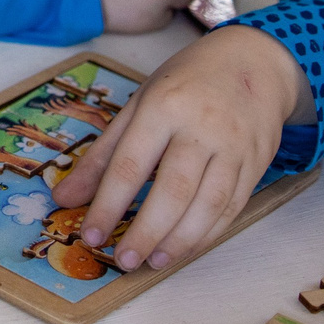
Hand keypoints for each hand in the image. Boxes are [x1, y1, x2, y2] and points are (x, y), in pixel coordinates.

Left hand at [51, 25, 305, 271]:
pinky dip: (208, 233)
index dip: (108, 205)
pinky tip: (186, 248)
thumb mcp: (139, 104)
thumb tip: (65, 198)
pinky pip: (234, 206)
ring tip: (154, 262)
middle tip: (124, 262)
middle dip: (146, 232)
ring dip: (180, 241)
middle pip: (173, 190)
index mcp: (163, 106)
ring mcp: (235, 146)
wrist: (255, 60)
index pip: (130, 165)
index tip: (91, 237)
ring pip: (208, 204)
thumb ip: (103, 154)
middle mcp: (202, 126)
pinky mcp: (258, 162)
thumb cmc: (187, 82)